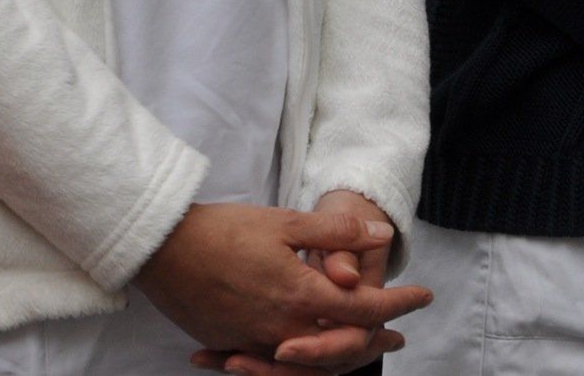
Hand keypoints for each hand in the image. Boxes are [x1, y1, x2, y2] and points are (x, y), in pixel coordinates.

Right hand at [137, 202, 425, 374]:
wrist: (160, 249)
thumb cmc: (223, 230)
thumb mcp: (285, 222)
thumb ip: (335, 232)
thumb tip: (380, 232)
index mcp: (299, 296)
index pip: (364, 309)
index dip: (399, 303)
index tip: (423, 296)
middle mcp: (280, 329)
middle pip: (341, 348)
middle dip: (375, 341)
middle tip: (398, 335)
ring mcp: (253, 342)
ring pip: (308, 363)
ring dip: (340, 356)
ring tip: (363, 346)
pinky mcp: (230, 344)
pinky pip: (272, 363)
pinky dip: (296, 363)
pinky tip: (305, 354)